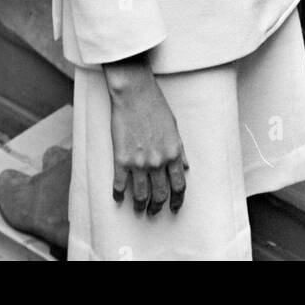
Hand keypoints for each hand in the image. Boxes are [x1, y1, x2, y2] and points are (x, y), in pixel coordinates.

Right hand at [103, 57, 187, 215]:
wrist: (134, 93)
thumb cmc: (155, 106)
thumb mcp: (174, 127)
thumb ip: (180, 150)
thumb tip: (185, 167)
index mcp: (173, 153)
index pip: (179, 185)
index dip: (178, 199)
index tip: (175, 206)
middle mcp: (158, 162)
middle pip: (160, 194)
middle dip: (158, 206)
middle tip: (155, 211)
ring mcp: (138, 162)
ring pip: (141, 194)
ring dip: (140, 205)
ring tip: (139, 208)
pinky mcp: (121, 159)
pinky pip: (120, 185)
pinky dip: (119, 194)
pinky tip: (119, 198)